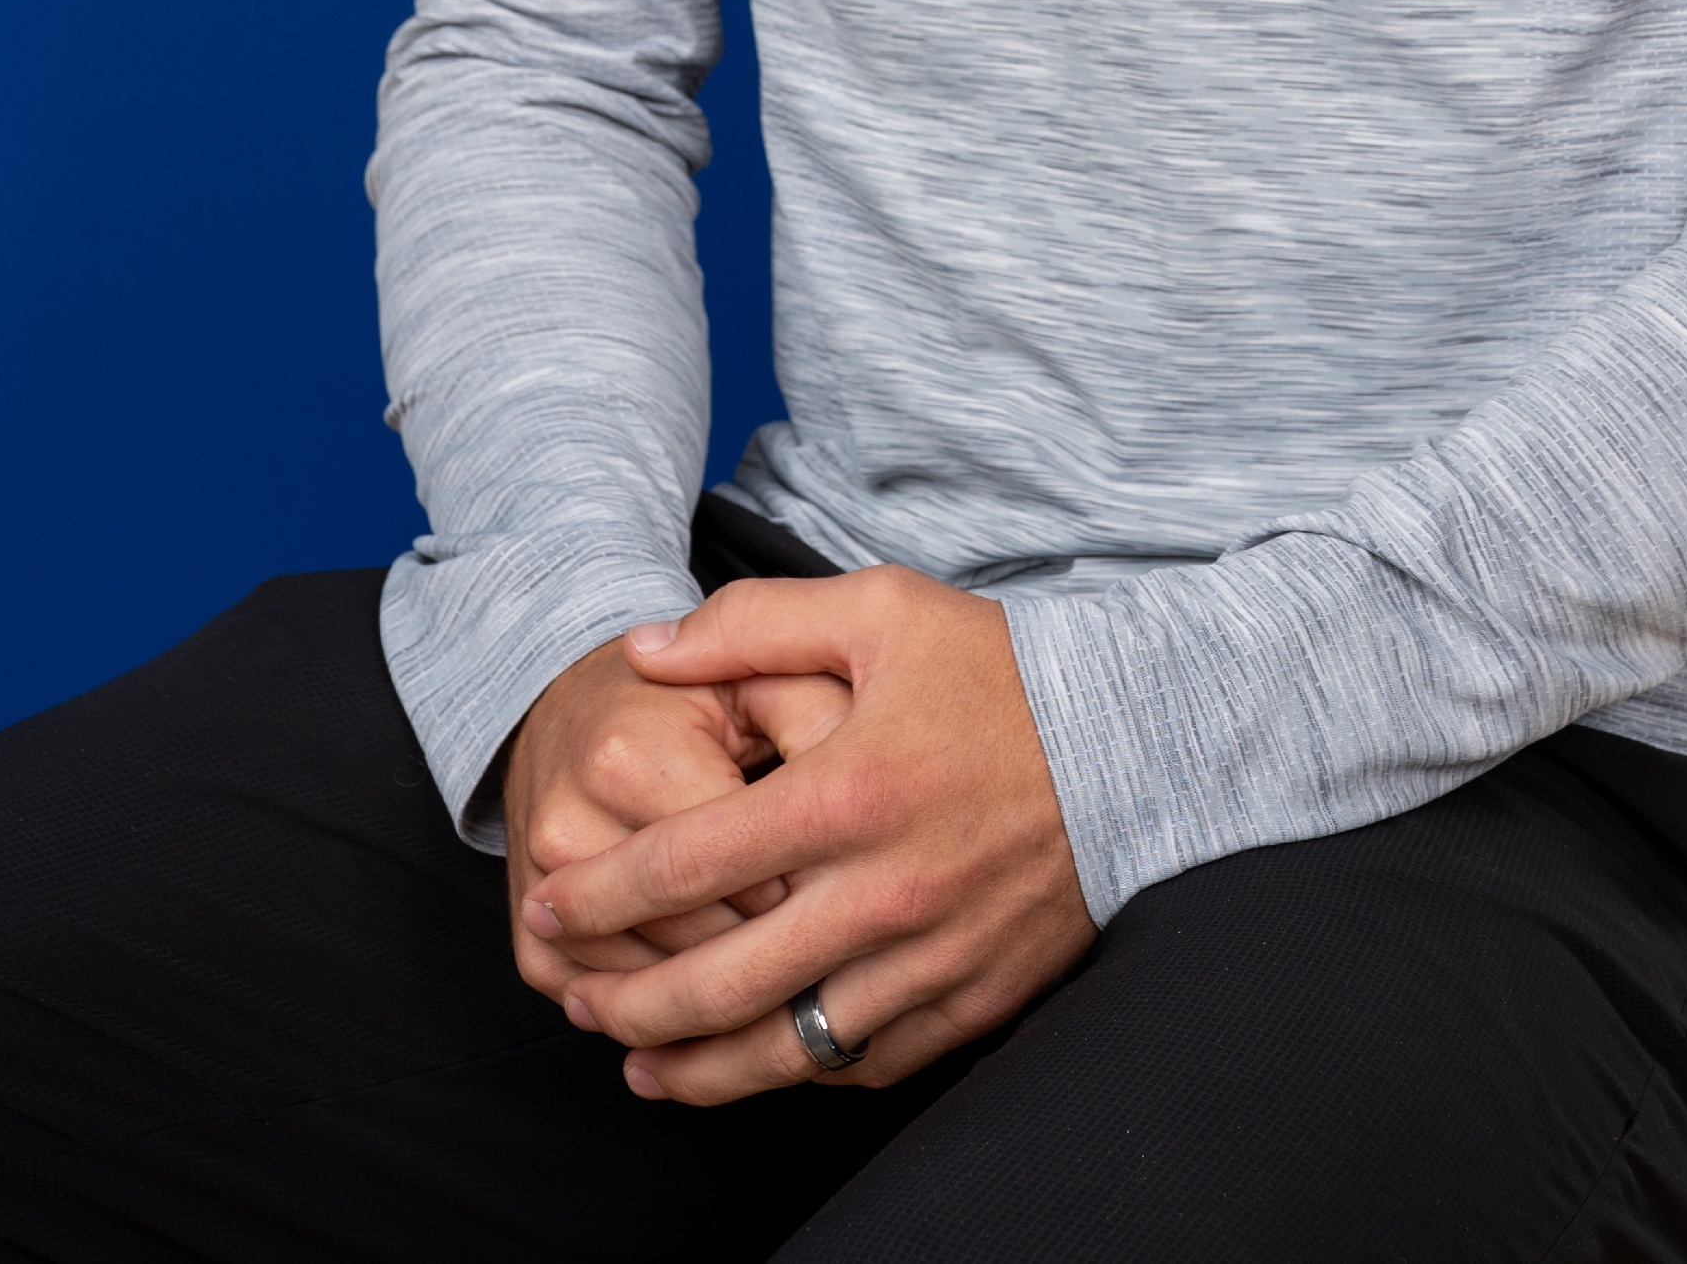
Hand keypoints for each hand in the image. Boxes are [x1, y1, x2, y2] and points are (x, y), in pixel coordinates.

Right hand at [501, 613, 852, 1005]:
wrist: (574, 705)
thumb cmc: (687, 698)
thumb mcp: (758, 680)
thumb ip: (815, 715)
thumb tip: (871, 792)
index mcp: (628, 759)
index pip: (742, 868)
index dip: (813, 885)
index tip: (849, 883)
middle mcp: (569, 828)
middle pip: (697, 940)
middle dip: (776, 950)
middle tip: (831, 941)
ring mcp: (540, 892)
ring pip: (653, 988)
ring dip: (724, 1000)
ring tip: (785, 977)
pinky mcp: (529, 939)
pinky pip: (607, 1007)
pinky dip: (664, 1019)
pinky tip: (719, 1002)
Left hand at [519, 568, 1092, 1102]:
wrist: (1138, 740)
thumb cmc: (1003, 670)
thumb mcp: (880, 611)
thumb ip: (751, 626)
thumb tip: (644, 651)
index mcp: (844, 793)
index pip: (682, 865)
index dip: (597, 897)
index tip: (547, 905)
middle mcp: (879, 892)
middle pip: (717, 982)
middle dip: (625, 1002)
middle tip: (575, 999)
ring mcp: (927, 958)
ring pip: (783, 1049)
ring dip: (694, 1067)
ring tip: (638, 1065)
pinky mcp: (972, 999)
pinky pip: (864, 1064)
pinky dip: (799, 1075)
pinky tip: (759, 1063)